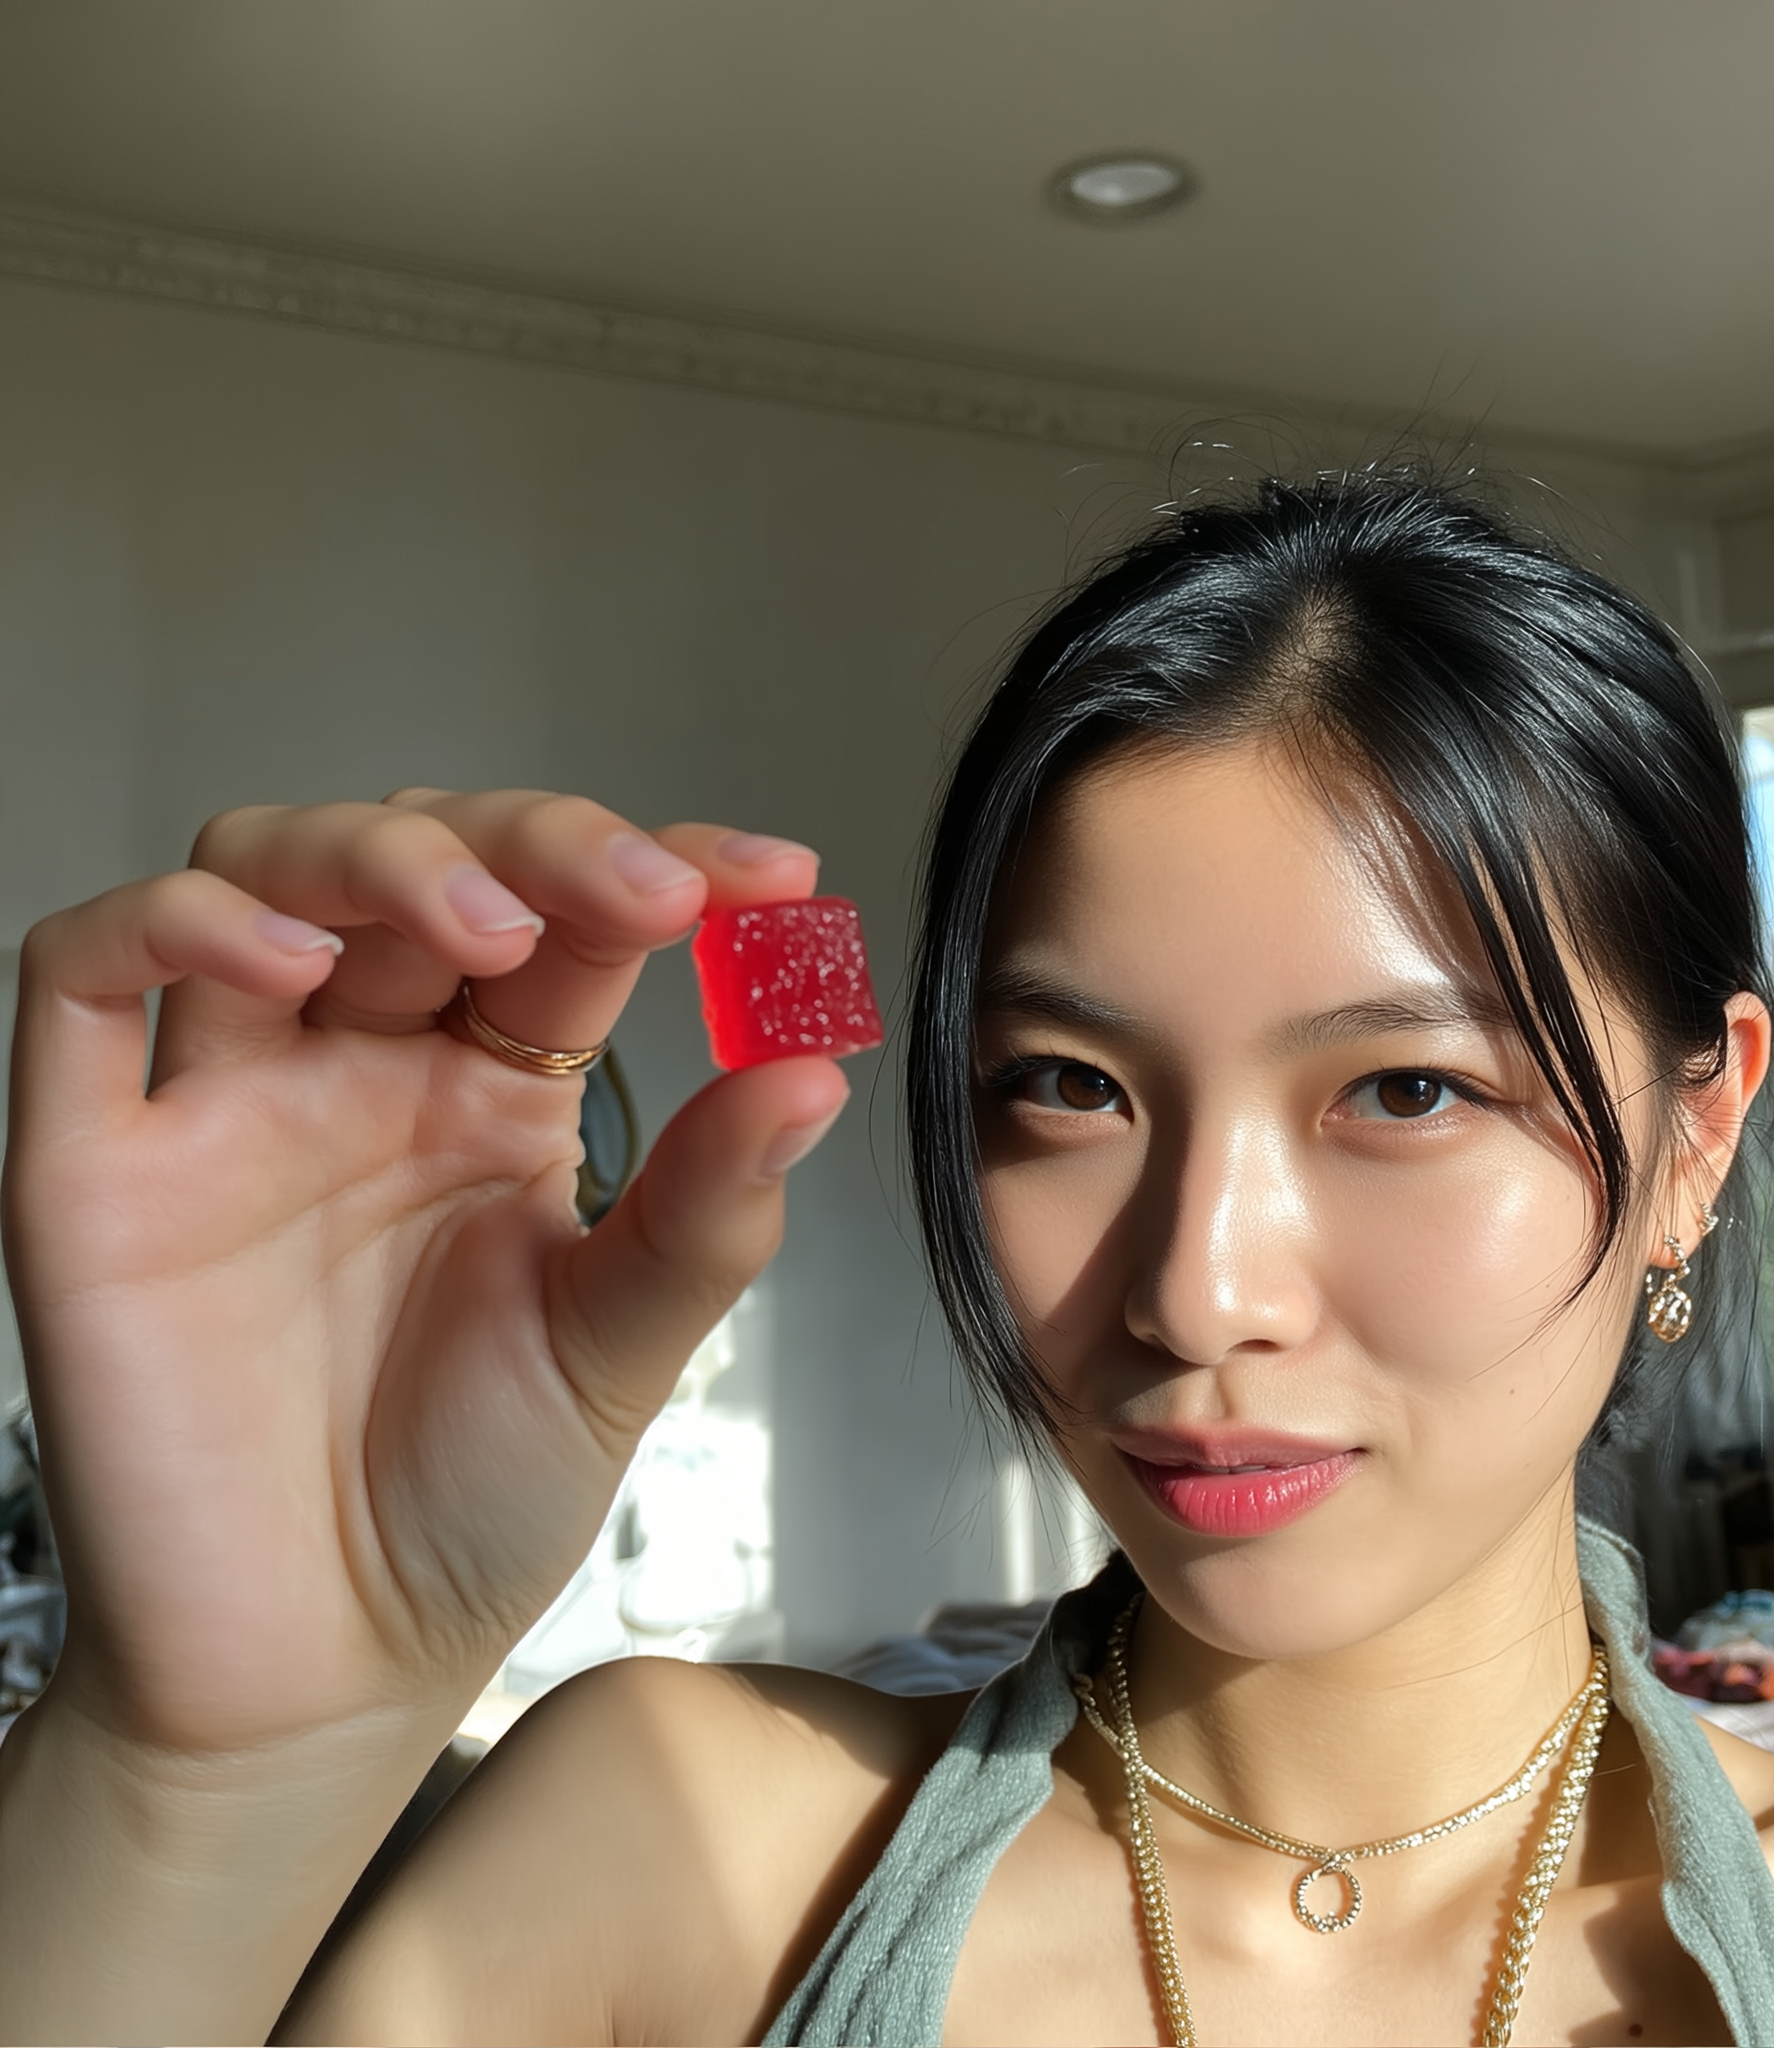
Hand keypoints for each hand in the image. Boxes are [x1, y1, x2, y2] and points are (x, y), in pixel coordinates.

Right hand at [3, 790, 847, 1756]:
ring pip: (259, 872)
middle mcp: (361, 1069)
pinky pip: (84, 977)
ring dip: (373, 855)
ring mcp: (226, 1101)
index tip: (776, 875)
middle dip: (535, 846)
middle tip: (645, 894)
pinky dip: (174, 926)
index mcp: (494, 1093)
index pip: (572, 922)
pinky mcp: (97, 1162)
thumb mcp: (617, 1349)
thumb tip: (818, 1072)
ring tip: (481, 925)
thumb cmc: (469, 1505)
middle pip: (419, 858)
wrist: (326, 1673)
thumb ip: (705, 1212)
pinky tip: (289, 960)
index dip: (665, 867)